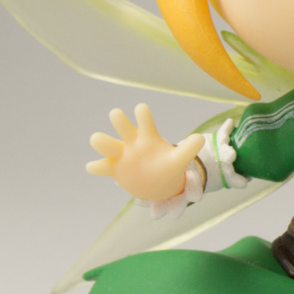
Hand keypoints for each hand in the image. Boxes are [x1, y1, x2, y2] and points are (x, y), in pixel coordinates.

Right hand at [86, 105, 204, 202]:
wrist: (159, 185)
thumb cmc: (168, 167)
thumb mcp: (179, 160)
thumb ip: (188, 149)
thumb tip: (200, 137)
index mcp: (148, 137)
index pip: (144, 121)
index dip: (143, 114)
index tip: (142, 108)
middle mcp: (132, 142)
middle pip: (122, 126)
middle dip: (119, 120)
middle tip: (116, 114)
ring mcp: (122, 155)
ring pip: (107, 144)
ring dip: (101, 140)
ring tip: (97, 139)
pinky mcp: (114, 169)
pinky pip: (102, 166)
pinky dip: (96, 166)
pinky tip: (92, 166)